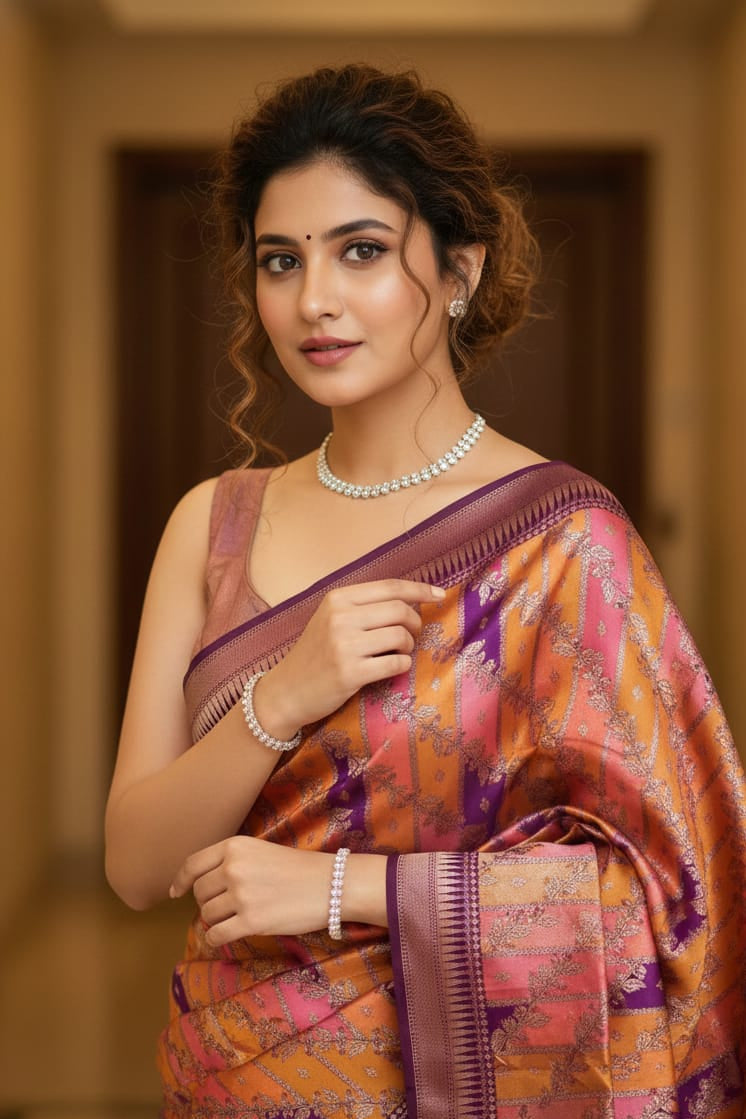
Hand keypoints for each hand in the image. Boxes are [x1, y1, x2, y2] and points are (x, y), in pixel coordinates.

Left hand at [169, 835, 333, 943]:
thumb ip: (231, 862)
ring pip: (208, 914)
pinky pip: (216, 934)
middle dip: (208, 902)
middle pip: (200, 893)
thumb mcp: (260, 851)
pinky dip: (216, 937)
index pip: (193, 864)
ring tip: (240, 916)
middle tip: (229, 906)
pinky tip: (227, 935)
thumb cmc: (298, 869)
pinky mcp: (251, 921)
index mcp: (235, 846)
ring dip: (218, 919)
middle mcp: (234, 867)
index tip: (175, 892)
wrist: (331, 884)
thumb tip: (200, 886)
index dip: (180, 880)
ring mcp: (241, 895)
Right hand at [255, 579, 444, 738]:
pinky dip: (402, 665)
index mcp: (337, 599)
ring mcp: (345, 645)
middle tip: (410, 636)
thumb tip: (411, 600)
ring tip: (398, 653)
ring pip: (401, 636)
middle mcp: (340, 617)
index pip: (390, 587)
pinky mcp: (350, 673)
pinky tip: (392, 667)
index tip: (440, 595)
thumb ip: (363, 607)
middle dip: (415, 623)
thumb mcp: (330, 619)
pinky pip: (396, 663)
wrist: (286, 690)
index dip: (419, 590)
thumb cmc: (315, 654)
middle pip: (400, 610)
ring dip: (408, 646)